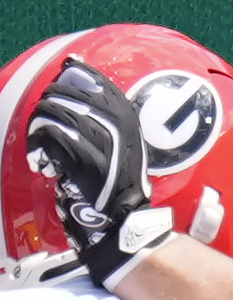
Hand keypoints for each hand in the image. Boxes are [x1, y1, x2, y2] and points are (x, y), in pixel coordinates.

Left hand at [22, 58, 171, 287]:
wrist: (123, 225)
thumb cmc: (121, 192)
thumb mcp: (125, 150)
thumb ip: (111, 124)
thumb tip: (92, 100)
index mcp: (128, 121)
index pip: (97, 81)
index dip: (75, 74)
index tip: (66, 74)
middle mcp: (115, 126)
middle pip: (67, 92)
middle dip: (48, 104)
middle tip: (47, 125)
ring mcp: (97, 140)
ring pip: (51, 111)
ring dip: (39, 128)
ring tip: (43, 147)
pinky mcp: (79, 156)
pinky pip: (47, 135)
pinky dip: (38, 148)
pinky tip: (43, 162)